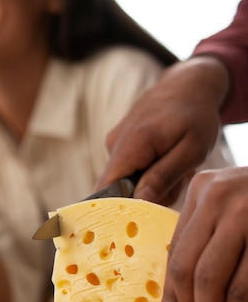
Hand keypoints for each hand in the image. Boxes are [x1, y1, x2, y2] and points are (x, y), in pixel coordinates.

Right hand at [95, 56, 229, 204]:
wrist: (187, 84)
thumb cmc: (194, 115)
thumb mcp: (191, 150)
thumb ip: (164, 176)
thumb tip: (140, 201)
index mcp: (132, 144)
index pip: (107, 189)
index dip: (117, 209)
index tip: (140, 217)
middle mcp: (116, 143)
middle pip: (120, 189)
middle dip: (148, 194)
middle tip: (178, 180)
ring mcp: (115, 142)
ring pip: (127, 180)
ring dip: (152, 181)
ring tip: (176, 164)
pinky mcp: (120, 142)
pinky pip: (130, 168)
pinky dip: (149, 169)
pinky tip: (166, 156)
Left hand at [161, 167, 247, 301]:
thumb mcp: (227, 204)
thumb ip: (204, 235)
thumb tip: (180, 300)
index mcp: (201, 189)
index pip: (176, 252)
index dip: (172, 294)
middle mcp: (219, 198)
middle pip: (191, 268)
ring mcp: (247, 215)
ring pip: (216, 280)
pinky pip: (245, 285)